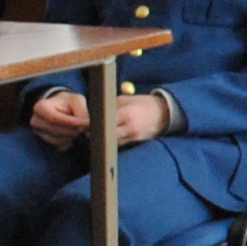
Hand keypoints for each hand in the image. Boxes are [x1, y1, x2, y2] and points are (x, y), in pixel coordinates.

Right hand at [25, 89, 89, 145]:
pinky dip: (70, 141)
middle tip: (85, 126)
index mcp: (40, 108)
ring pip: (60, 140)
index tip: (86, 122)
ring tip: (78, 127)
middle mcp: (36, 122)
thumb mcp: (77, 100)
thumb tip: (86, 125)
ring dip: (73, 136)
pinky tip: (72, 133)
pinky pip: (61, 146)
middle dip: (74, 130)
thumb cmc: (67, 102)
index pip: (54, 119)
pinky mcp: (46, 142)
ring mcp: (39, 133)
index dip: (71, 122)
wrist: (59, 107)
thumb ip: (82, 111)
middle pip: (58, 131)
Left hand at [28, 89, 166, 146]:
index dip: (91, 124)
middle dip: (95, 135)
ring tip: (94, 137)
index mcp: (126, 114)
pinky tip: (107, 141)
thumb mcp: (126, 100)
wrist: (165, 113)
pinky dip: (113, 143)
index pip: (103, 122)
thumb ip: (111, 107)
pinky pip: (121, 145)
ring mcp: (134, 137)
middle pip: (106, 136)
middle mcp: (130, 127)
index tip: (81, 125)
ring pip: (112, 143)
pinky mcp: (137, 143)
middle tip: (85, 133)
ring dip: (103, 140)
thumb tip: (94, 113)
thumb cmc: (143, 103)